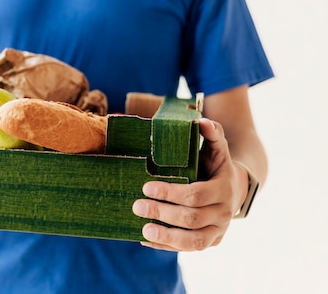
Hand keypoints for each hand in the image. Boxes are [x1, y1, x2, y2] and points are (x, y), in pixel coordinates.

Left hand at [131, 118, 247, 250]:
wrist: (234, 190)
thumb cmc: (215, 165)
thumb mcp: (217, 148)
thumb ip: (212, 133)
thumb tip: (201, 121)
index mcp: (224, 189)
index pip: (196, 195)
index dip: (170, 193)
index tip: (146, 187)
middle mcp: (224, 213)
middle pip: (191, 218)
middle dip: (162, 213)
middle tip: (136, 206)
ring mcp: (218, 231)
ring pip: (193, 241)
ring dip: (167, 237)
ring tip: (143, 230)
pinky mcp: (209, 242)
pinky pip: (187, 249)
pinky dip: (166, 246)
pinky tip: (145, 239)